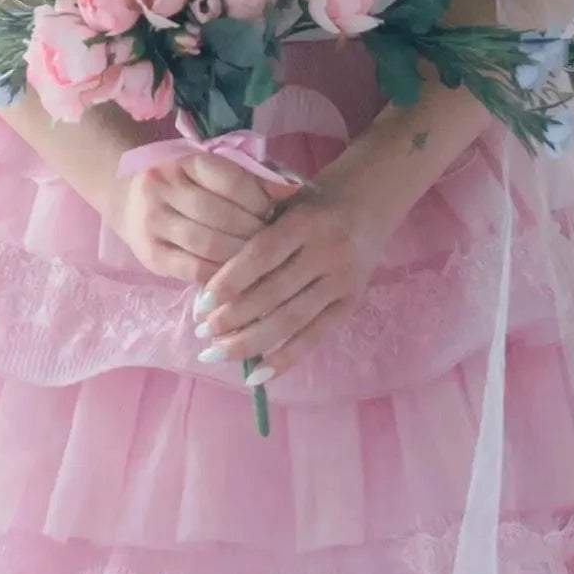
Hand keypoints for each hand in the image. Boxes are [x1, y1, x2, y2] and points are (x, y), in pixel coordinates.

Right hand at [107, 142, 290, 289]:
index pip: (232, 181)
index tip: (275, 213)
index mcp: (184, 161)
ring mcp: (153, 222)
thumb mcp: (211, 171)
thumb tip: (291, 190)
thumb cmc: (187, 185)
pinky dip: (221, 275)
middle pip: (221, 215)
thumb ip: (250, 176)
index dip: (261, 200)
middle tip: (275, 243)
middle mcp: (162, 187)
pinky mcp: (151, 255)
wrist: (130, 200)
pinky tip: (237, 277)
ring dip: (240, 255)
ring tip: (260, 260)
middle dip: (253, 231)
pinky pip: (194, 269)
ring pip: (208, 243)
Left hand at [193, 157, 388, 391]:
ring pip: (292, 320)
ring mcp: (343, 281)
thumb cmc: (314, 201)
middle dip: (233, 318)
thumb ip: (255, 235)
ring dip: (250, 342)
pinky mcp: (351, 303)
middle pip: (274, 293)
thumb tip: (212, 288)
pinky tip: (255, 375)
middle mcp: (328, 252)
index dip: (229, 282)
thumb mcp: (284, 202)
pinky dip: (284, 359)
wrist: (373, 199)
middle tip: (202, 333)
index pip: (261, 255)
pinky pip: (314, 336)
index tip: (200, 305)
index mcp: (306, 221)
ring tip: (217, 353)